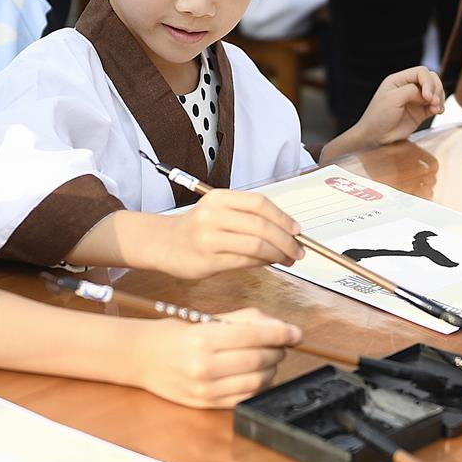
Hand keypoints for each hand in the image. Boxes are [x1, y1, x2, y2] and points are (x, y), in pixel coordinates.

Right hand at [134, 308, 301, 407]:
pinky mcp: (206, 404)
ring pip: (256, 382)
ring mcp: (205, 389)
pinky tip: (257, 375)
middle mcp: (204, 366)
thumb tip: (275, 325)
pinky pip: (244, 398)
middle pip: (258, 359)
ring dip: (271, 369)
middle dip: (278, 350)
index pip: (253, 336)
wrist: (138, 358)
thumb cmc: (170, 335)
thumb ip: (240, 320)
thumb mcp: (202, 319)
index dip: (280, 333)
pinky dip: (258, 386)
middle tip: (282, 343)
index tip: (295, 332)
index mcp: (202, 338)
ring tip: (269, 358)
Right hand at [157, 189, 303, 277]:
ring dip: (277, 254)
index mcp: (218, 198)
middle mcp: (212, 215)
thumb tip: (285, 231)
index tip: (297, 230)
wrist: (163, 243)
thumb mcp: (218, 211)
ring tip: (286, 259)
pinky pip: (245, 262)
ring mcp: (209, 238)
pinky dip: (262, 263)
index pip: (259, 203)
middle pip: (261, 226)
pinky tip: (268, 263)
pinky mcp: (208, 260)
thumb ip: (247, 217)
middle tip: (298, 250)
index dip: (283, 217)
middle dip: (286, 240)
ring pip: (256, 245)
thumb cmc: (196, 228)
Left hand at [320, 67, 444, 162]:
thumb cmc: (378, 116)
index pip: (421, 72)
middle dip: (436, 89)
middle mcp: (408, 87)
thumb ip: (411, 90)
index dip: (428, 81)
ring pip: (436, 91)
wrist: (376, 136)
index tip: (427, 96)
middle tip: (433, 102)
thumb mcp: (392, 98)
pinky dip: (440, 107)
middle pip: (431, 79)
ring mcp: (415, 99)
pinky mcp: (421, 111)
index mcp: (398, 80)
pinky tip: (437, 112)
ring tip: (436, 109)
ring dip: (440, 98)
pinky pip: (436, 105)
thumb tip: (427, 93)